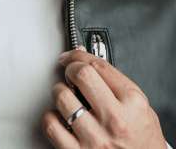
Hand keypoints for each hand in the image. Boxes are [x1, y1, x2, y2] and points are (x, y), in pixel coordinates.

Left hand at [41, 47, 166, 147]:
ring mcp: (95, 138)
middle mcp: (114, 120)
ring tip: (66, 96)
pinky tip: (59, 117)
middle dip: (70, 69)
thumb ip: (115, 82)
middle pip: (81, 75)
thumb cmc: (143, 141)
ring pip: (62, 97)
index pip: (98, 66)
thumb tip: (85, 58)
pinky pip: (52, 126)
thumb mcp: (140, 106)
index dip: (79, 55)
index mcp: (131, 102)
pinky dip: (50, 117)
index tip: (72, 56)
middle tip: (69, 73)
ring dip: (59, 92)